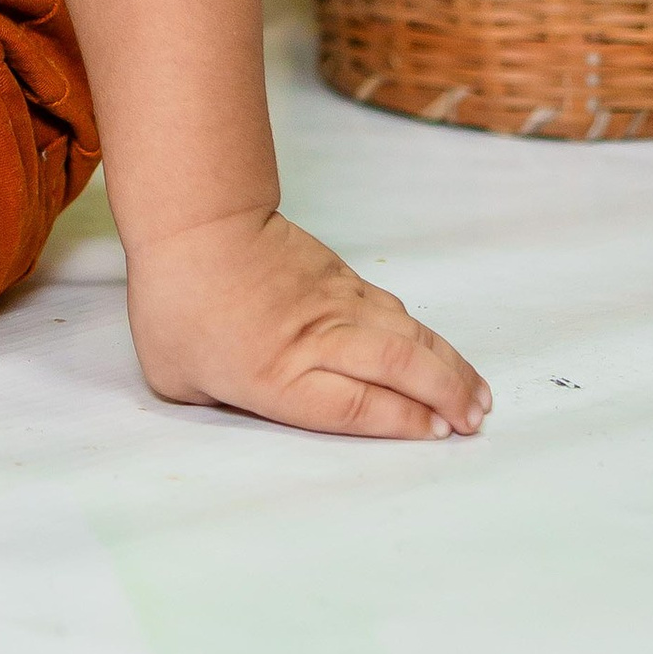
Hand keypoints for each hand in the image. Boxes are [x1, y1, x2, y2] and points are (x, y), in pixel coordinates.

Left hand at [125, 206, 489, 439]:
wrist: (193, 219)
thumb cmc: (174, 303)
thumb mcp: (178, 377)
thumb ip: (221, 404)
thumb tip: (246, 412)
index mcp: (275, 374)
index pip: (354, 404)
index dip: (402, 420)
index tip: (436, 434)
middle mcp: (315, 339)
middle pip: (396, 366)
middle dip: (444, 397)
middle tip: (475, 424)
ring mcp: (334, 302)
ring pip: (405, 335)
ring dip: (447, 369)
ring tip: (478, 400)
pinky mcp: (341, 276)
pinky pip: (393, 311)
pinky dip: (428, 338)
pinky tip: (444, 357)